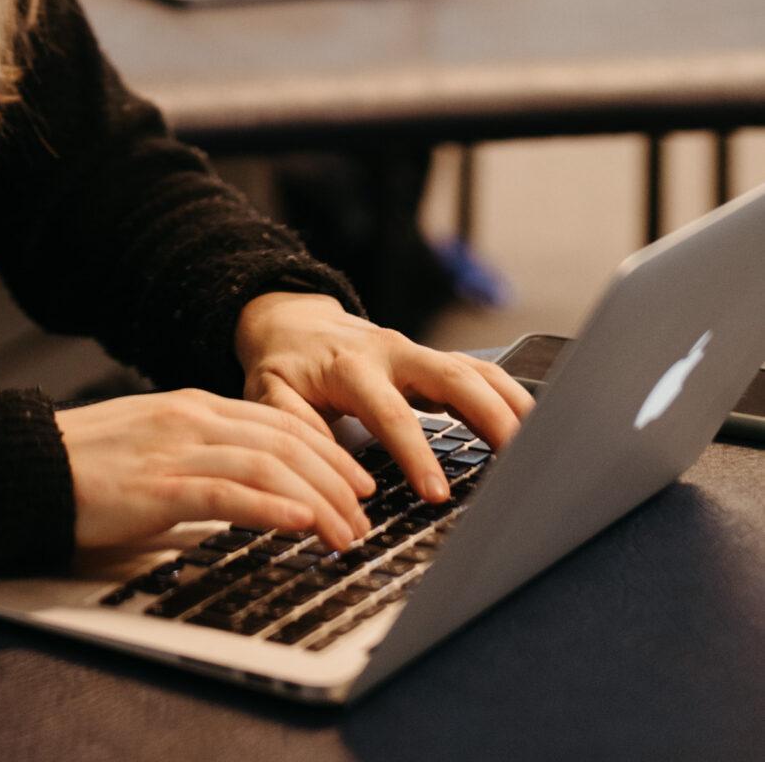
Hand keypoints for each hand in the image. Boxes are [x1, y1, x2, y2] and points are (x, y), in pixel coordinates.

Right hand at [53, 387, 375, 555]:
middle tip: (366, 513)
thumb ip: (198, 457)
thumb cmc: (86, 467)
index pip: (277, 421)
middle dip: (336, 477)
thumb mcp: (153, 449)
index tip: (357, 481)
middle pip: (286, 440)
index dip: (326, 450)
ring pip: (270, 465)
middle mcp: (191, 419)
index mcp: (191, 407)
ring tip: (349, 532)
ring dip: (320, 500)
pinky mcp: (160, 487)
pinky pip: (230, 493)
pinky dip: (275, 507)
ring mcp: (177, 449)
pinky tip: (304, 524)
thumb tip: (248, 488)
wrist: (29, 466)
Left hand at [234, 293, 531, 504]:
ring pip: (476, 372)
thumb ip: (294, 425)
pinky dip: (512, 397)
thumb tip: (327, 471)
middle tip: (520, 464)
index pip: (390, 413)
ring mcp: (419, 354)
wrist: (290, 321)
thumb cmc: (282, 366)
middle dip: (490, 418)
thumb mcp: (269, 393)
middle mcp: (393, 352)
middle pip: (452, 378)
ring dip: (513, 406)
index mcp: (351, 367)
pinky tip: (536, 428)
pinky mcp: (435, 361)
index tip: (437, 494)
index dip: (415, 454)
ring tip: (545, 449)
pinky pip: (482, 373)